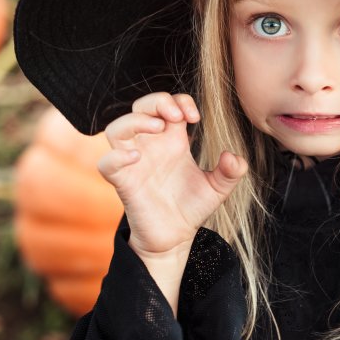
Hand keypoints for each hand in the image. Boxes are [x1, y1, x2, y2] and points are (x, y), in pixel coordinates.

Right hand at [98, 92, 247, 256]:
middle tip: (177, 115)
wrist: (175, 238)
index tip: (195, 116)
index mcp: (172, 140)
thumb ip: (231, 172)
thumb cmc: (192, 207)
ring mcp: (133, 163)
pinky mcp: (123, 183)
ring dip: (135, 120)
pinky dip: (116, 157)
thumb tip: (232, 156)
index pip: (169, 105)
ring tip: (158, 127)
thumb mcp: (218, 188)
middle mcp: (150, 146)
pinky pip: (106, 164)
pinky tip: (136, 158)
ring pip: (116, 128)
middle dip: (157, 101)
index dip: (180, 101)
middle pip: (141, 106)